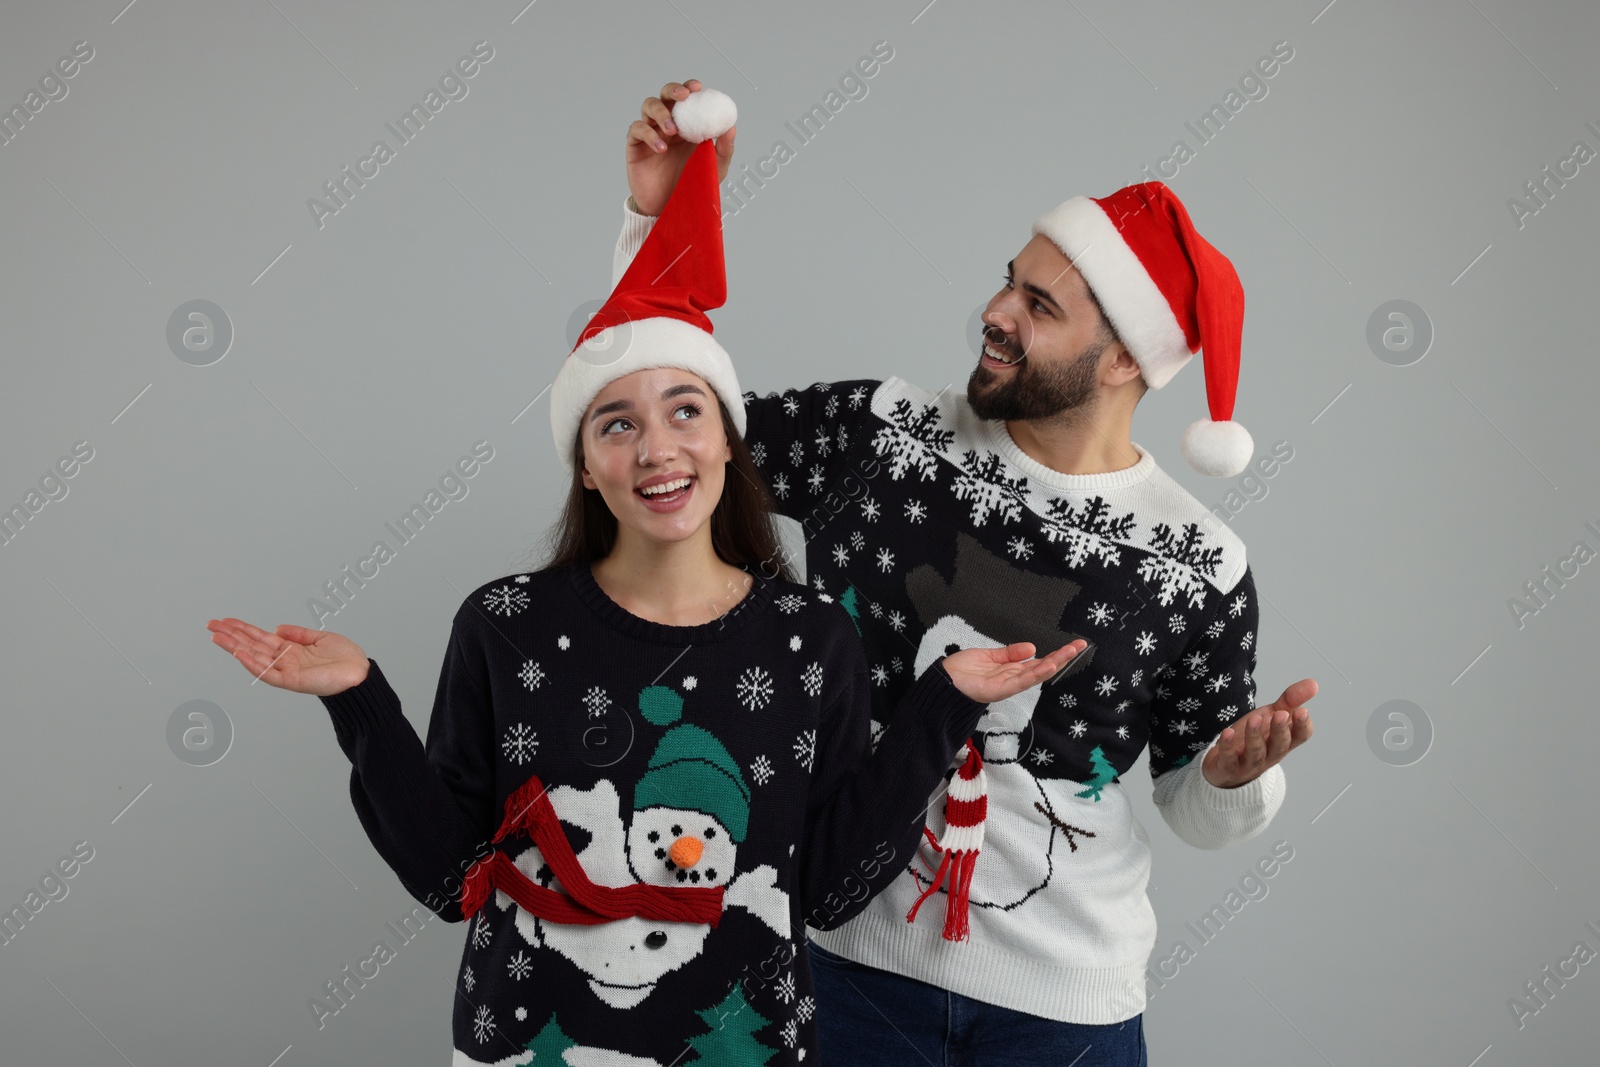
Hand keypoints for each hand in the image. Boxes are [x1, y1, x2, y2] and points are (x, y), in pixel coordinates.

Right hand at [205, 618, 368, 696]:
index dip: (242, 628)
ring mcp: (286, 671)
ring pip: (254, 658)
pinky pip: (268, 673)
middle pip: (251, 645)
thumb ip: (298, 634)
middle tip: (210, 625)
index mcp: (290, 650)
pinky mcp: (292, 680)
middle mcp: (284, 660)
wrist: (360, 674)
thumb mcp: (320, 638)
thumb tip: (277, 627)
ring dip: (235, 647)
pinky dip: (254, 664)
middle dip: (231, 635)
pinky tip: (240, 653)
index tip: (224, 621)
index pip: (260, 637)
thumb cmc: (345, 659)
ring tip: (218, 637)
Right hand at [626, 78, 736, 215]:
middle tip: (683, 97)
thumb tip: (731, 127)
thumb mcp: (715, 169)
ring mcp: (651, 132)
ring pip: (649, 106)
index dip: (689, 88)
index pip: (686, 98)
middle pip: (665, 95)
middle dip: (673, 90)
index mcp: (688, 124)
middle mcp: (668, 124)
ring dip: (661, 113)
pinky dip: (649, 133)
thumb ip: (723, 149)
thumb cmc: (693, 186)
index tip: (698, 88)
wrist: (670, 209)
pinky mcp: (635, 145)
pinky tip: (661, 148)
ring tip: (672, 130)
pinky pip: (638, 129)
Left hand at [940, 640, 1086, 704]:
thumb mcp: (989, 655)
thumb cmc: (962, 670)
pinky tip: (1048, 666)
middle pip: (1043, 667)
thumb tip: (1032, 648)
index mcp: (1011, 669)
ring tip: (1069, 653)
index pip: (1038, 661)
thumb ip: (1010, 652)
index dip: (1056, 653)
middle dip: (1063, 657)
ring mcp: (1008, 685)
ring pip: (1036, 674)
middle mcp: (1013, 678)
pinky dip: (1036, 674)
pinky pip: (1022, 681)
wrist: (943, 682)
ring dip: (1054, 663)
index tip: (1073, 644)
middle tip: (1080, 645)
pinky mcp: (1001, 690)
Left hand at [1202, 678, 1316, 787]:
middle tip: (1281, 715)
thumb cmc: (1254, 738)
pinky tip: (1228, 733)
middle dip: (1281, 730)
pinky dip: (1228, 747)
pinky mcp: (1228, 767)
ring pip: (1255, 753)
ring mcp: (1248, 763)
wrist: (1226, 766)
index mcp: (1283, 741)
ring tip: (1255, 719)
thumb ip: (1291, 700)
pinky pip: (1229, 760)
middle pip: (1279, 746)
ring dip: (1255, 736)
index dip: (1302, 726)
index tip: (1302, 711)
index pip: (1300, 737)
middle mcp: (1269, 755)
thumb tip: (1313, 683)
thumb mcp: (1272, 715)